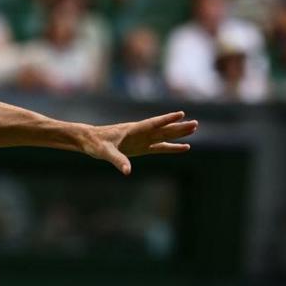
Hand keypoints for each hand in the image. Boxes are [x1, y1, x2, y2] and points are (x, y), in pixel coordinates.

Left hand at [81, 111, 197, 174]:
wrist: (89, 140)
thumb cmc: (95, 143)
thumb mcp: (105, 152)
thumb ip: (117, 160)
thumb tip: (128, 171)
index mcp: (132, 130)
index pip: (152, 124)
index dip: (166, 120)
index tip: (180, 114)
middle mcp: (140, 133)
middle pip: (163, 129)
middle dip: (178, 127)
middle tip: (195, 124)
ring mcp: (142, 140)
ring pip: (164, 136)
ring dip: (178, 134)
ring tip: (194, 129)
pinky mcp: (140, 148)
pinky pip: (159, 148)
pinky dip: (171, 148)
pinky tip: (184, 147)